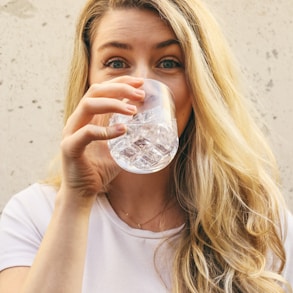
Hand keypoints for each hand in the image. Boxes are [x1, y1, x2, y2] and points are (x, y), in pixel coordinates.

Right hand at [59, 76, 144, 205]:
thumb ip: (126, 135)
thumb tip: (149, 128)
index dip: (120, 82)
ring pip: (88, 106)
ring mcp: (71, 132)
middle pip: (95, 92)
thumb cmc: (99, 169)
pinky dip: (106, 130)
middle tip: (140, 94)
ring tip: (133, 110)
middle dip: (119, 88)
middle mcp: (78, 120)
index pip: (102, 90)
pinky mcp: (70, 147)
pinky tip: (123, 130)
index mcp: (88, 118)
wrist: (83, 192)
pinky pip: (87, 133)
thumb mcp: (116, 148)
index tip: (140, 82)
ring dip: (113, 104)